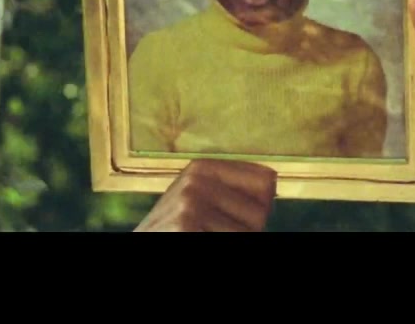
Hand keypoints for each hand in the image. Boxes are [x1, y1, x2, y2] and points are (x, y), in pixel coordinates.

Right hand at [134, 159, 276, 231]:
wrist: (143, 241)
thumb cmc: (173, 229)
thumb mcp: (196, 201)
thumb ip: (229, 189)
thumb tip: (272, 182)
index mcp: (201, 168)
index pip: (266, 182)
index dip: (257, 207)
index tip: (230, 215)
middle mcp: (195, 180)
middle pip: (260, 212)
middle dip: (246, 229)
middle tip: (212, 231)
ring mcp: (189, 205)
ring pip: (249, 232)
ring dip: (233, 241)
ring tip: (205, 236)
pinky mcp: (185, 226)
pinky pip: (232, 241)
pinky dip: (220, 245)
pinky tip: (196, 239)